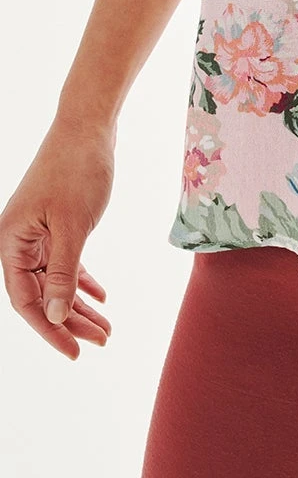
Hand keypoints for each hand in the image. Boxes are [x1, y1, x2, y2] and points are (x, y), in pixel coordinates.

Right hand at [0, 115, 115, 359]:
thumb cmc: (77, 170)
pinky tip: (101, 296)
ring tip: (107, 328)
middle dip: (70, 321)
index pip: (25, 300)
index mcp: (11, 242)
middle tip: (102, 341)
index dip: (49, 329)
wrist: (88, 126)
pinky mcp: (55, 222)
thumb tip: (54, 317)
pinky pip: (65, 261)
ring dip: (79, 304)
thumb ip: (62, 274)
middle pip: (41, 294)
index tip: (75, 351)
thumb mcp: (73, 227)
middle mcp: (18, 240)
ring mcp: (36, 231)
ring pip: (55, 280)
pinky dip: (82, 279)